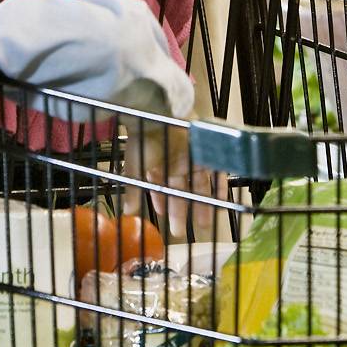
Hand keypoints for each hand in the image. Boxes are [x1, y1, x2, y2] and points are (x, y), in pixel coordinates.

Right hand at [121, 119, 221, 240]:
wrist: (158, 114)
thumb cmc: (144, 140)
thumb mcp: (135, 168)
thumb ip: (134, 190)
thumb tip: (127, 213)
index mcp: (158, 165)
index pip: (162, 187)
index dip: (162, 202)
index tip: (163, 217)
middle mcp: (176, 162)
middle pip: (181, 190)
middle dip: (181, 211)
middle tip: (180, 232)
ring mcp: (192, 157)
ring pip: (199, 185)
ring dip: (201, 205)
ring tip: (203, 225)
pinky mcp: (206, 152)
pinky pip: (216, 172)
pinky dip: (218, 188)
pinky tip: (220, 204)